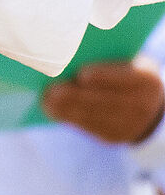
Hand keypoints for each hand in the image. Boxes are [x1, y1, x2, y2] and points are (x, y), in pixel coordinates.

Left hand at [42, 58, 164, 143]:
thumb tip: (69, 57)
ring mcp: (130, 124)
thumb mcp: (127, 64)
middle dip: (76, 96)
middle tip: (51, 89)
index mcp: (147, 80)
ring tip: (46, 100)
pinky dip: (69, 118)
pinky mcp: (114, 137)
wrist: (148, 108)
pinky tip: (53, 111)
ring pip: (93, 116)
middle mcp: (143, 104)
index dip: (104, 77)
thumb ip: (106, 61)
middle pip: (104, 100)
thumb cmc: (126, 75)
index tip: (82, 74)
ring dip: (66, 109)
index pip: (125, 78)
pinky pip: (88, 127)